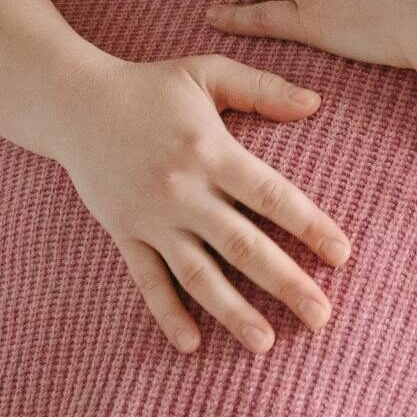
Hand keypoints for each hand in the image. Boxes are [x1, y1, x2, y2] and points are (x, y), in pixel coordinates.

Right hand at [49, 52, 353, 356]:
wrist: (73, 103)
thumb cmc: (149, 86)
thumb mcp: (207, 72)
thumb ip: (263, 88)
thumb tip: (316, 103)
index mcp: (212, 151)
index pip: (271, 196)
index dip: (310, 226)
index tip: (342, 255)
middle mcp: (184, 191)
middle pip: (243, 246)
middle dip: (286, 282)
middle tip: (322, 316)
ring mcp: (152, 218)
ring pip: (199, 274)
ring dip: (234, 312)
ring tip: (267, 343)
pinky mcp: (125, 234)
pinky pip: (148, 281)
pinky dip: (168, 314)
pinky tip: (192, 344)